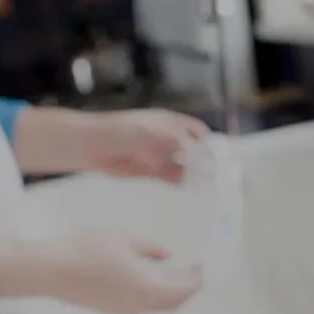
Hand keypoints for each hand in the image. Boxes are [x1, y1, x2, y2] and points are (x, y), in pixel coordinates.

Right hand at [0, 232, 202, 313]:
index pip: (184, 291)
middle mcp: (140, 305)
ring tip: (173, 274)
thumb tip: (168, 255)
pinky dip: (155, 296)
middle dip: (187, 289)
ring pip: (158, 307)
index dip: (195, 279)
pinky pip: (143, 307)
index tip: (199, 266)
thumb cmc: (89, 250)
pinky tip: (149, 280)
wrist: (52, 270)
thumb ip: (152, 248)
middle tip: (191, 271)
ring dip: (170, 294)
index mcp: (148, 288)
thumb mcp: (126, 239)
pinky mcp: (111, 310)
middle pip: (174, 303)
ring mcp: (125, 310)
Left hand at [88, 109, 209, 181]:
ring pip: (185, 166)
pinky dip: (182, 184)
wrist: (92, 145)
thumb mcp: (155, 132)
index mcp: (171, 123)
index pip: (199, 132)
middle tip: (219, 177)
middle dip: (206, 161)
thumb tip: (203, 154)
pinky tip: (190, 190)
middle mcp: (169, 139)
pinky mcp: (152, 171)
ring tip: (209, 187)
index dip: (210, 143)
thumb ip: (181, 141)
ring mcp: (161, 155)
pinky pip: (172, 178)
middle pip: (195, 150)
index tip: (220, 158)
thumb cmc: (123, 131)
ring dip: (196, 175)